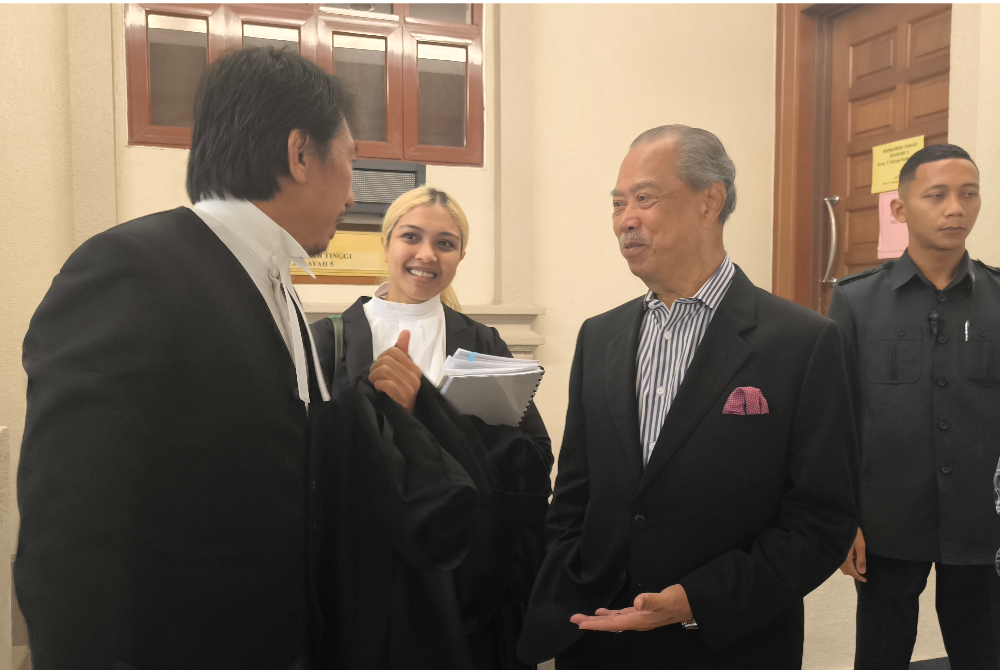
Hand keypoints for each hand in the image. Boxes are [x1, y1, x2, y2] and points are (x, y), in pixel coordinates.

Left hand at [368, 330, 421, 411]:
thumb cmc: (399, 394)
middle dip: (375, 367)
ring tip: (376, 384)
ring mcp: (410, 387)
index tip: (380, 368)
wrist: (403, 418)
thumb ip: (402, 352)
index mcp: (414, 368)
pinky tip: (379, 390)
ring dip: (375, 377)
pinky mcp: (403, 396)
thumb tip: (405, 332)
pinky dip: (378, 385)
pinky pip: (386, 383)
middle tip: (375, 377)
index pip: (394, 351)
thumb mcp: (401, 372)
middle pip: (387, 359)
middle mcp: (414, 376)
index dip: (382, 358)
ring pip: (385, 369)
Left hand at [569, 585, 692, 631]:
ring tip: (584, 618)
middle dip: (591, 622)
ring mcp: (639, 618)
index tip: (580, 623)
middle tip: (574, 619)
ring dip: (598, 619)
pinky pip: (621, 616)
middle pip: (609, 623)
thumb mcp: (664, 599)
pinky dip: (610, 614)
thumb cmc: (678, 601)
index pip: (612, 624)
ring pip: (613, 620)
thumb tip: (637, 602)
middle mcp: (637, 621)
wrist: (691, 603)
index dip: (596, 624)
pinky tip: (604, 612)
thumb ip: (651, 600)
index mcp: (638, 620)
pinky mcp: (641, 612)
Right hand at [839, 527, 866, 581]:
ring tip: (858, 563)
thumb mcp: (860, 545)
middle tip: (863, 571)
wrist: (840, 522)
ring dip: (851, 568)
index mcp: (845, 557)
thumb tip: (862, 572)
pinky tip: (852, 557)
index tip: (865, 580)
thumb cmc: (853, 533)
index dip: (858, 577)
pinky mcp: (836, 551)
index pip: (851, 571)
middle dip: (854, 573)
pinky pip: (841, 561)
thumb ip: (861, 559)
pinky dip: (848, 563)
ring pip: (843, 567)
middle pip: (846, 571)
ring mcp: (836, 554)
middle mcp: (839, 558)